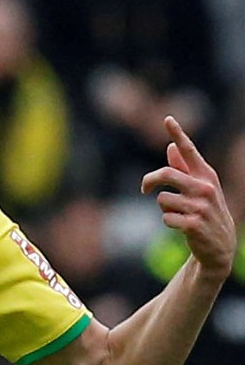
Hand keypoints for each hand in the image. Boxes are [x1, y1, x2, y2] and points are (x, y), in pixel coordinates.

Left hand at [141, 116, 235, 279]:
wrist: (220, 246)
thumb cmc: (205, 211)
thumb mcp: (198, 189)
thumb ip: (184, 169)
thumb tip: (170, 147)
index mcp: (206, 175)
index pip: (190, 151)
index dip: (178, 134)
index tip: (167, 118)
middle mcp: (206, 188)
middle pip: (166, 174)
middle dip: (149, 181)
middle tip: (144, 189)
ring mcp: (201, 206)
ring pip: (162, 200)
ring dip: (164, 209)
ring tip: (179, 215)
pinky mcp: (194, 224)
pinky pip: (165, 218)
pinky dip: (168, 222)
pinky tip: (181, 227)